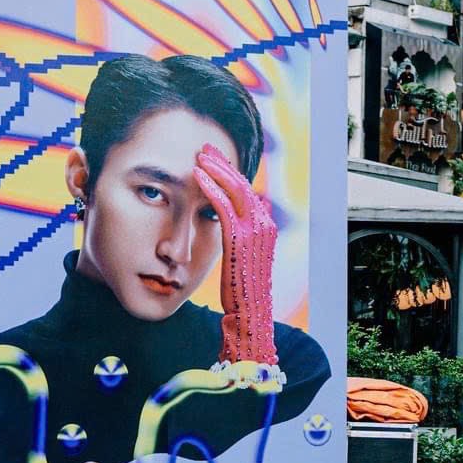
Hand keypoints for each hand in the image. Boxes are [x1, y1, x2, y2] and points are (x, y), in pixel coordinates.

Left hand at [191, 144, 278, 366]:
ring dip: (216, 169)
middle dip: (223, 163)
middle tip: (205, 149)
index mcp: (265, 227)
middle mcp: (264, 224)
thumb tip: (225, 226)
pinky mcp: (239, 238)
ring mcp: (254, 230)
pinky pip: (223, 205)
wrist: (249, 314)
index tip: (215, 161)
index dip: (231, 173)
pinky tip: (197, 176)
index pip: (248, 191)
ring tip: (198, 156)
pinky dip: (210, 187)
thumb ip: (237, 238)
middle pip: (243, 183)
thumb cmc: (241, 291)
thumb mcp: (242, 259)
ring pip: (235, 188)